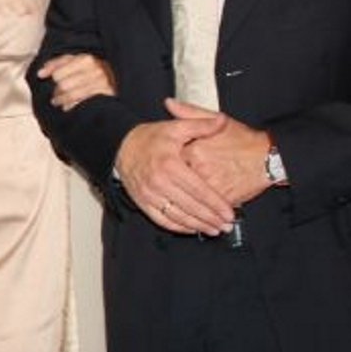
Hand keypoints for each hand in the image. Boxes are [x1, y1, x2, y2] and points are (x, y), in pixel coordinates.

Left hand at [35, 53, 116, 111]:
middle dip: (56, 92)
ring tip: (58, 101)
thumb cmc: (91, 69)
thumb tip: (40, 73)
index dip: (51, 78)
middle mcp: (95, 70)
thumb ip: (57, 64)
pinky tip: (68, 106)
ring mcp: (102, 83)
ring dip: (61, 100)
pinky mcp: (106, 95)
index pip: (58, 73)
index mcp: (86, 59)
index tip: (48, 81)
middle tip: (55, 95)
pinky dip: (72, 106)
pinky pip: (83, 103)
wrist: (117, 78)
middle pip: (63, 85)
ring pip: (72, 95)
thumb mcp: (75, 61)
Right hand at [116, 106, 235, 234]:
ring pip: (178, 216)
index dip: (216, 204)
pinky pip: (162, 220)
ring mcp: (149, 194)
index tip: (229, 213)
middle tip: (227, 225)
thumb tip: (222, 122)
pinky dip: (179, 227)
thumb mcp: (175, 127)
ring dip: (198, 226)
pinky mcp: (142, 202)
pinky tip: (192, 229)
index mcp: (170, 164)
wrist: (120, 147)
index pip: (199, 190)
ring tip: (214, 229)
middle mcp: (159, 182)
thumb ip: (201, 125)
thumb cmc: (149, 138)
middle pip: (191, 206)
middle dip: (211, 218)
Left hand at [165, 99, 272, 206]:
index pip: (168, 161)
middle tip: (166, 188)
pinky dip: (198, 214)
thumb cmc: (244, 139)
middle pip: (175, 182)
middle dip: (171, 187)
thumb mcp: (217, 121)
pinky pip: (204, 209)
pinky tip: (196, 216)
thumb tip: (169, 103)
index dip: (165, 166)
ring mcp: (211, 185)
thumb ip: (190, 113)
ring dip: (183, 203)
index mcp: (194, 149)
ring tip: (178, 202)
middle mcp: (199, 168)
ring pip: (188, 198)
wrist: (269, 157)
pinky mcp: (222, 199)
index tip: (162, 168)